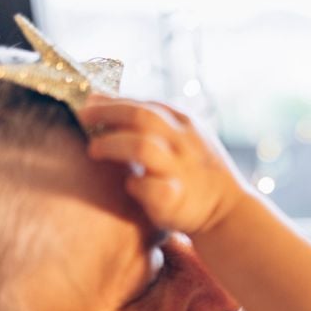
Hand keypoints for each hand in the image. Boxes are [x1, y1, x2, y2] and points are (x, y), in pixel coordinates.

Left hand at [78, 94, 244, 233]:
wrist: (228, 210)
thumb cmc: (195, 171)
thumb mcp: (184, 136)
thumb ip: (153, 121)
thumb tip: (102, 100)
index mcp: (184, 123)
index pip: (143, 104)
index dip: (111, 101)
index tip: (88, 101)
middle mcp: (183, 142)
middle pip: (139, 117)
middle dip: (106, 114)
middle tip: (82, 117)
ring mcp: (181, 170)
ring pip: (142, 147)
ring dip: (112, 145)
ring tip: (93, 150)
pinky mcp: (177, 199)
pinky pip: (151, 188)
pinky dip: (136, 185)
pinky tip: (129, 186)